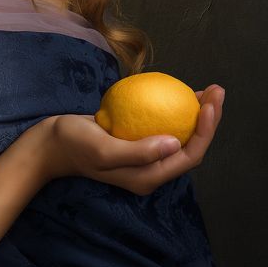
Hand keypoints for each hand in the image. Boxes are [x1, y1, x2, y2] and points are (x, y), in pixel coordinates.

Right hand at [39, 84, 224, 194]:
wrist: (50, 143)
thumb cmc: (74, 145)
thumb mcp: (103, 150)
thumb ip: (138, 152)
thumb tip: (175, 144)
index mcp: (148, 177)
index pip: (189, 156)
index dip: (206, 132)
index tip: (210, 104)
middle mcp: (151, 170)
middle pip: (192, 146)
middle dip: (209, 119)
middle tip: (217, 90)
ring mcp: (145, 156)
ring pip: (181, 135)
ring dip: (197, 114)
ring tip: (206, 89)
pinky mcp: (137, 141)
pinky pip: (163, 125)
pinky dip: (175, 109)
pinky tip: (176, 91)